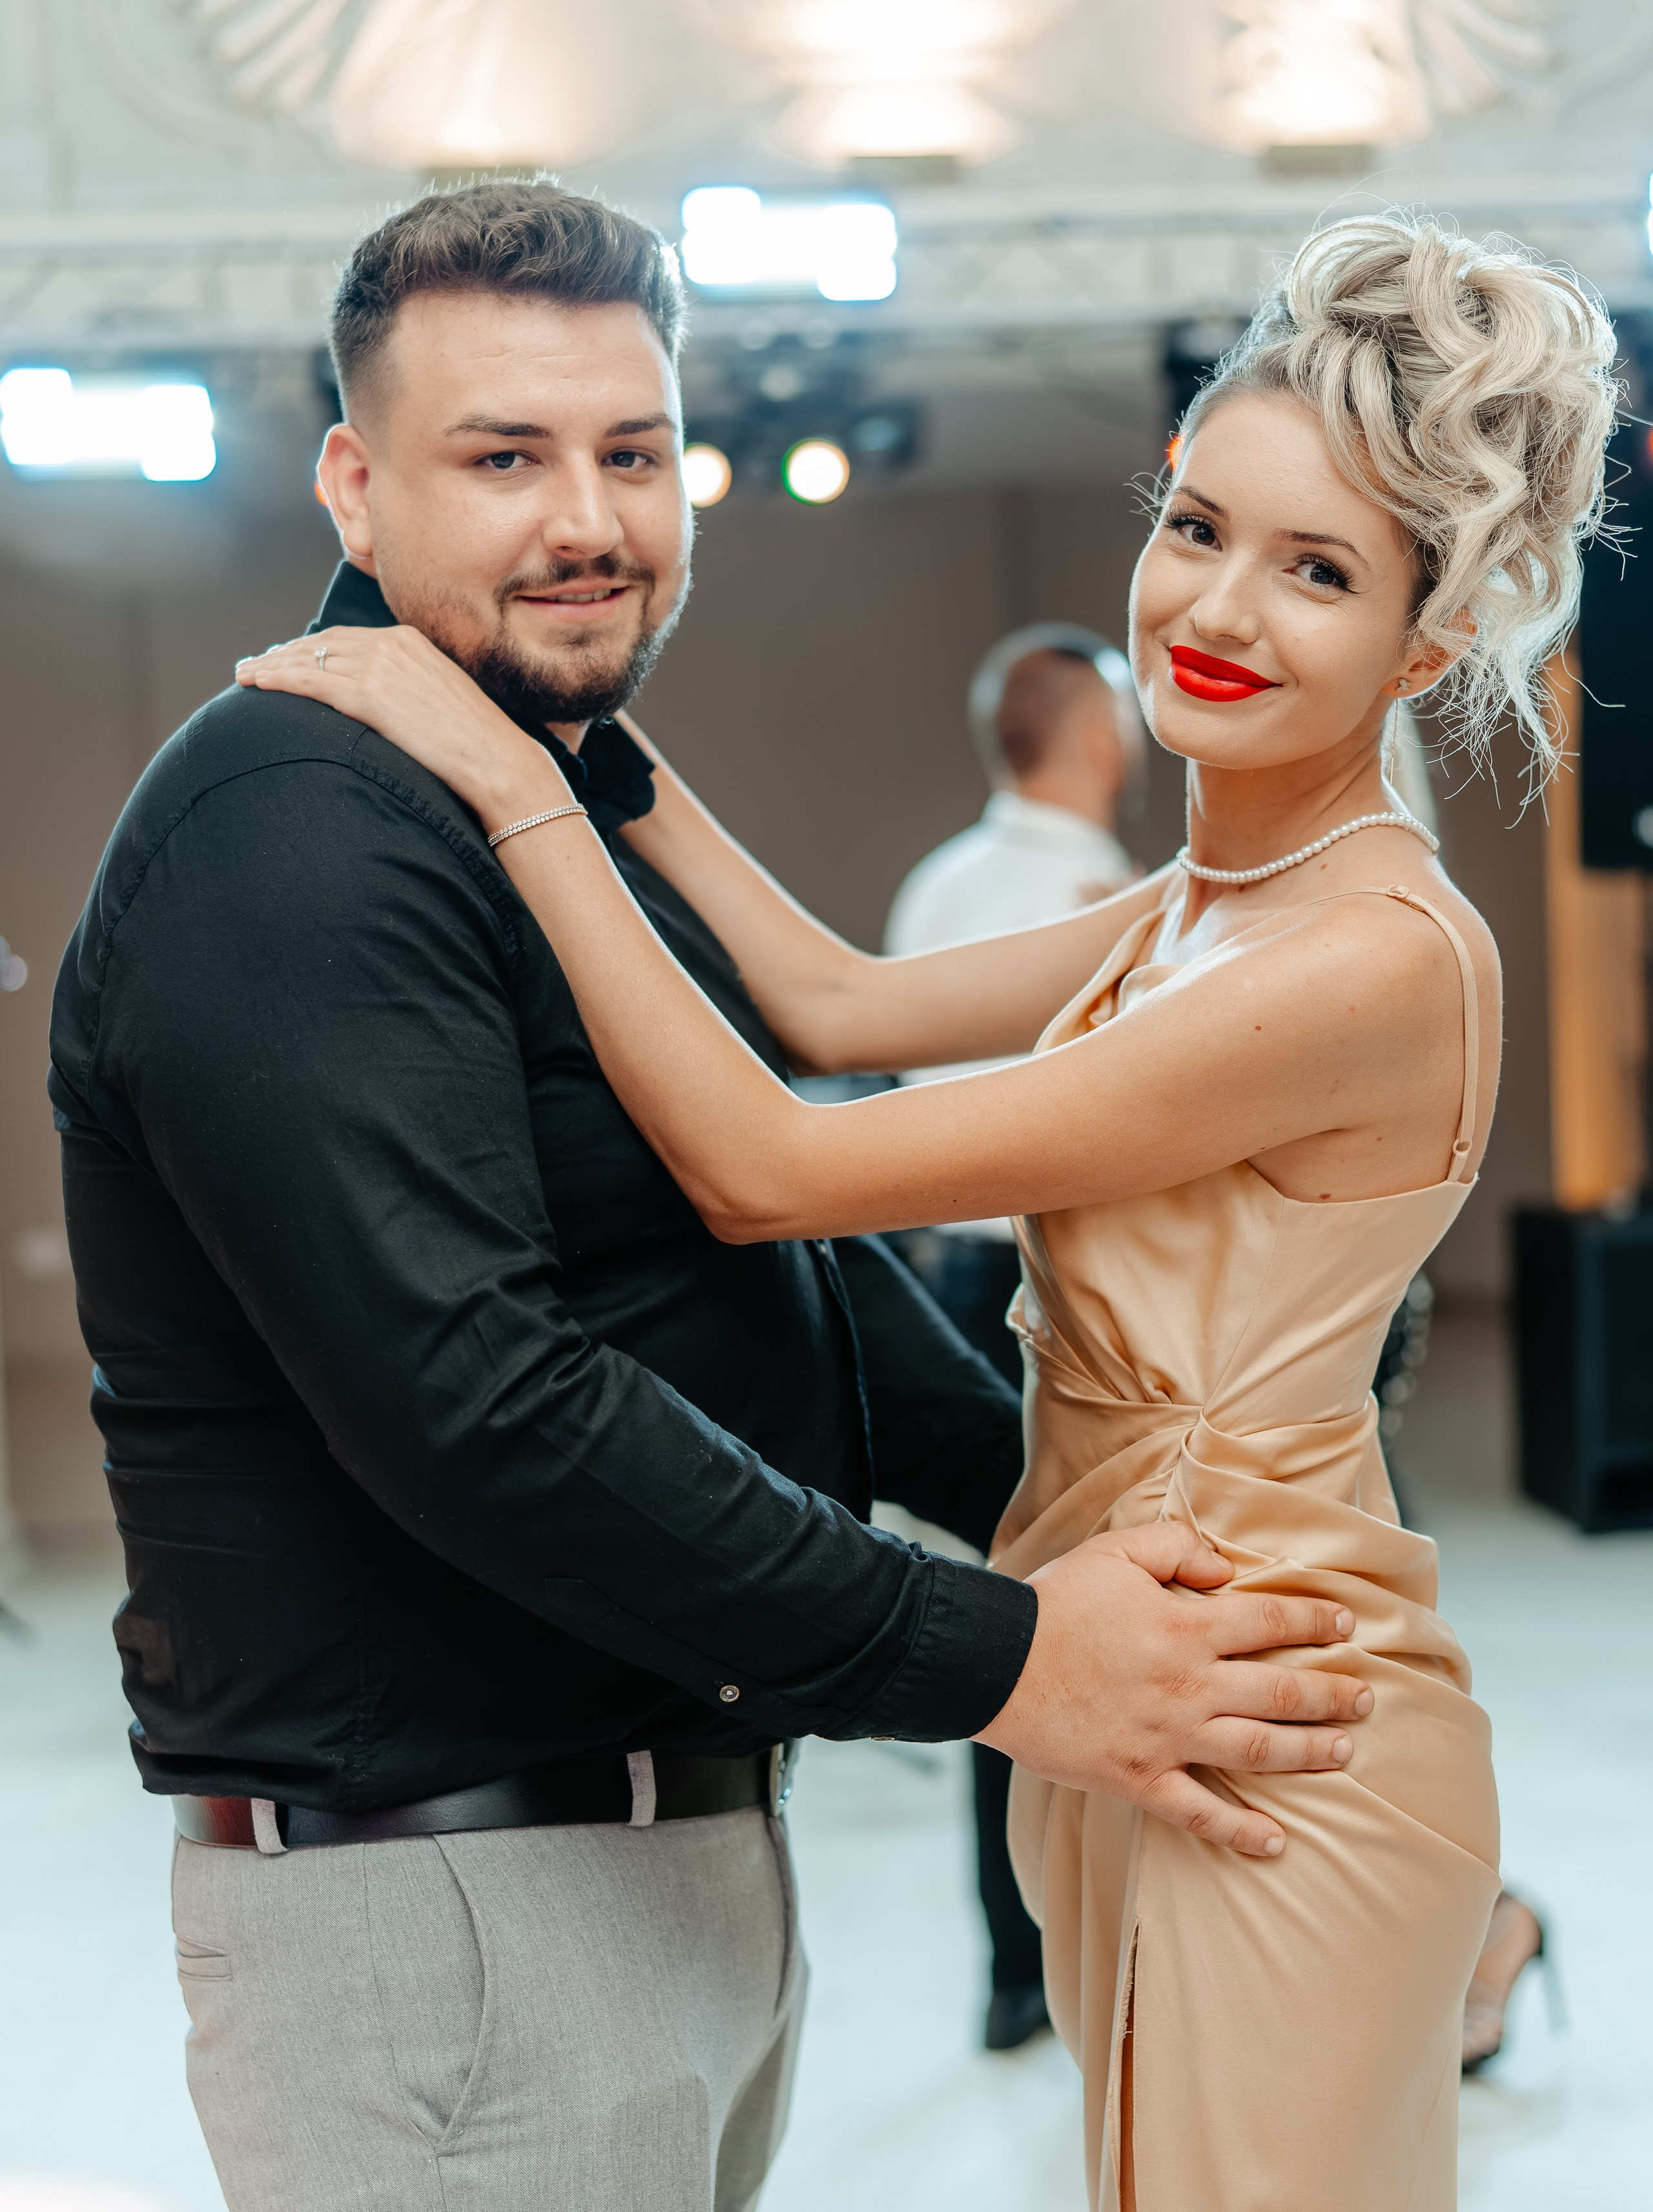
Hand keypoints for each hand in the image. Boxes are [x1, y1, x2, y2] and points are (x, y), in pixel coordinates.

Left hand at [235, 627, 564, 829]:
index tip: (286, 657)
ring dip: (270, 666)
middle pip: (321, 644)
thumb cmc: (477, 744)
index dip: (310, 648)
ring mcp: (380, 667)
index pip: (346, 638)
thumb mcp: (440, 700)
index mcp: (410, 641)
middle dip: (283, 653)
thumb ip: (407, 690)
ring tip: (244, 676)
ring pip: (309, 659)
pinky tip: (256, 684)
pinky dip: (278, 679)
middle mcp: (392, 644)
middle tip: (254, 665)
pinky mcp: (371, 695)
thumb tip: (383, 706)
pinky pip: (312, 681)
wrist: (498, 761)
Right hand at [975, 1523, 1372, 1856]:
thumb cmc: (1054, 1603)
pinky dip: (1239, 1832)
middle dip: (1331, 1695)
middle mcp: (1189, 1686)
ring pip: (1257, 1751)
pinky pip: (1199, 1813)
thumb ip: (1176, 1548)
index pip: (1269, 1620)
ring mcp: (1167, 1738)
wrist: (996, 1662)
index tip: (1347, 1623)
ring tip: (1344, 1751)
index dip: (1314, 1618)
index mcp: (1185, 1626)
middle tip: (1367, 1699)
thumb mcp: (1114, 1552)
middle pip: (1281, 1691)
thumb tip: (1224, 1569)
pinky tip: (1275, 1841)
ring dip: (1308, 1753)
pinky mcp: (1138, 1779)